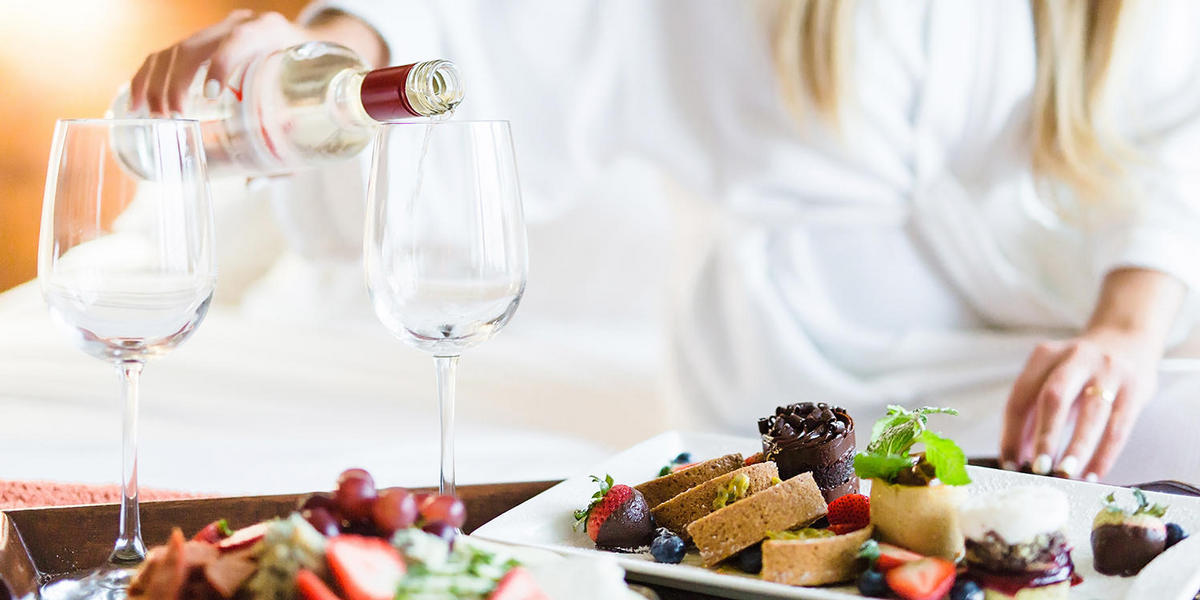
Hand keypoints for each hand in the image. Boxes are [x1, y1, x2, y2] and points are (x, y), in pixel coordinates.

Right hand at [130, 10, 309, 115]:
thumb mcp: (310, 99)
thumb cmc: (312, 81)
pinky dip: (149, 77)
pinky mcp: (203, 41)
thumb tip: (257, 179)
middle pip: (196, 45)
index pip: (241, 39)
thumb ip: (291, 133)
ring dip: (156, 83)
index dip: (222, 62)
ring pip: (175, 49)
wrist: (312, 47)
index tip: (210, 95)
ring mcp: (219, 30)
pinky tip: (137, 101)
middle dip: (177, 83)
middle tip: (172, 117)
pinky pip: (168, 54)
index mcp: (272, 32)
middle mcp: (242, 24)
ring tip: (152, 115)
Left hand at [999, 328, 1159, 479]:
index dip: (1011, 433)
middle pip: (1054, 398)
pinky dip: (1104, 454)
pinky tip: (1093, 474)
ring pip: (1091, 413)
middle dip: (1044, 436)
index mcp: (1044, 356)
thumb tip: (1016, 457)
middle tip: (1038, 469)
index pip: (1020, 397)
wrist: (1126, 340)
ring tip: (1066, 475)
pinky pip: (1119, 426)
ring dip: (1077, 447)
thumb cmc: (1079, 371)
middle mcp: (1075, 358)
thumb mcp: (1051, 379)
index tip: (1009, 464)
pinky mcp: (1134, 388)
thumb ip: (1032, 413)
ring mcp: (1107, 371)